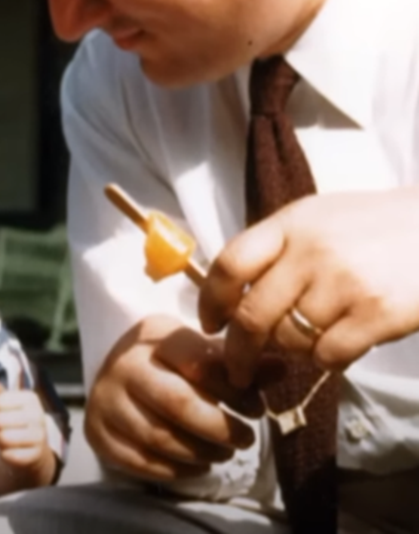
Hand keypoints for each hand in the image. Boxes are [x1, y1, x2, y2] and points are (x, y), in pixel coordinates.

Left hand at [0, 373, 55, 491]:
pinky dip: (2, 454)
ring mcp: (39, 436)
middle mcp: (38, 415)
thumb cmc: (14, 420)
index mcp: (30, 398)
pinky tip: (8, 450)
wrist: (33, 448)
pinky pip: (8, 455)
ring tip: (0, 438)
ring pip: (2, 438)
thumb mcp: (4, 403)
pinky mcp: (36, 455)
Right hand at [84, 315, 266, 481]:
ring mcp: (105, 400)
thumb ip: (242, 365)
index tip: (257, 409)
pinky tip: (197, 464)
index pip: (200, 366)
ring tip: (224, 453)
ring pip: (160, 438)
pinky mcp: (97, 432)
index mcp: (152, 338)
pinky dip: (177, 470)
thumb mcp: (205, 354)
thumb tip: (283, 369)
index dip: (236, 392)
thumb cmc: (174, 365)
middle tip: (245, 439)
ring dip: (202, 452)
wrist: (120, 374)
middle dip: (220, 428)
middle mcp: (122, 365)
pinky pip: (142, 461)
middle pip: (178, 404)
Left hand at [199, 189, 418, 386]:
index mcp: (291, 224)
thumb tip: (230, 294)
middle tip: (238, 368)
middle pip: (251, 315)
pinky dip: (328, 360)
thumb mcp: (318, 218)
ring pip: (290, 340)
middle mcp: (312, 252)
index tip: (209, 323)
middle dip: (237, 351)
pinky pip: (329, 355)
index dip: (210, 300)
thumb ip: (276, 248)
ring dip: (292, 350)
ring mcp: (345, 283)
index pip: (230, 264)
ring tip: (311, 338)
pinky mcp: (377, 313)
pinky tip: (342, 344)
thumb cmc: (375, 226)